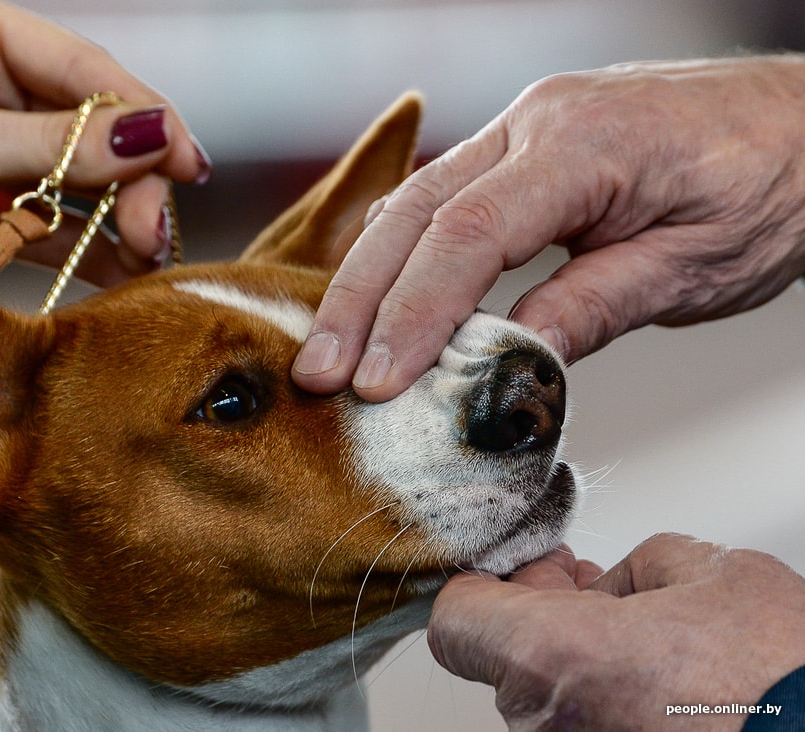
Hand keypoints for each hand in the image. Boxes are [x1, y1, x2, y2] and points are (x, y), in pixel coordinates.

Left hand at [0, 0, 208, 367]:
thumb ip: (54, 143)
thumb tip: (152, 134)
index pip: (83, 70)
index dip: (142, 117)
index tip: (188, 163)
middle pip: (91, 132)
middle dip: (130, 182)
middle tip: (154, 233)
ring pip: (79, 185)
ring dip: (115, 222)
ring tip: (146, 259)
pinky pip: (50, 229)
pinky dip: (83, 252)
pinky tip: (117, 273)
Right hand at [293, 56, 804, 401]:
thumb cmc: (774, 186)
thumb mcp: (693, 265)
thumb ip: (591, 308)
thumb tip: (502, 367)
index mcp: (582, 145)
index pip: (469, 238)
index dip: (414, 316)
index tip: (378, 386)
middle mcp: (535, 123)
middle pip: (416, 215)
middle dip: (359, 300)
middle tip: (317, 375)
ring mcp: (524, 128)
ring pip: (415, 203)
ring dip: (366, 279)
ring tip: (329, 351)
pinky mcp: (524, 148)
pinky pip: (443, 199)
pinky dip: (402, 254)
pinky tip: (377, 298)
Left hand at [429, 534, 804, 729]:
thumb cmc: (780, 679)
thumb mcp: (708, 572)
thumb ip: (632, 567)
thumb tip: (611, 588)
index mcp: (549, 655)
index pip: (454, 618)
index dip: (482, 580)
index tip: (514, 562)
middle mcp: (544, 721)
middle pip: (503, 651)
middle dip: (541, 608)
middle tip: (583, 579)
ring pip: (544, 691)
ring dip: (575, 653)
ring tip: (637, 629)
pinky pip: (575, 721)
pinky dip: (599, 694)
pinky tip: (650, 674)